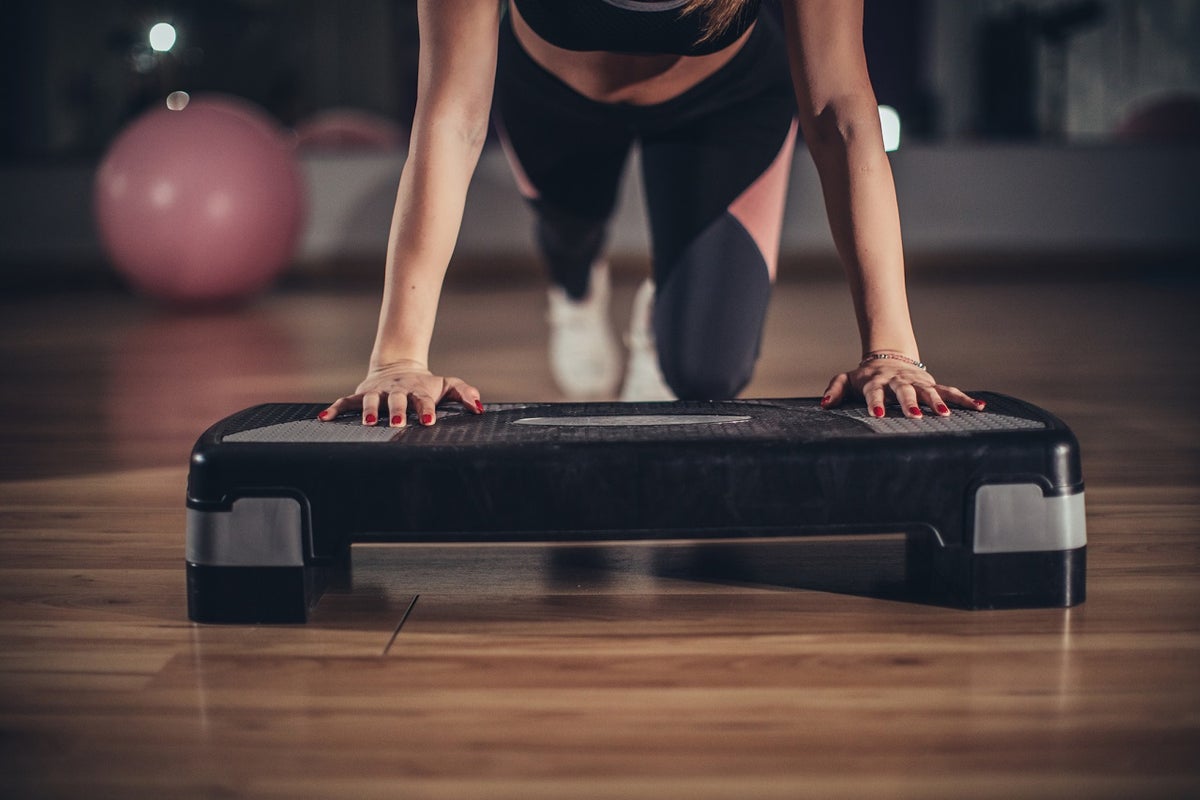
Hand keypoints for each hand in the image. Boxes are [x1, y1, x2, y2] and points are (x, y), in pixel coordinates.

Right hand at [317, 359, 483, 426]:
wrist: (401, 367)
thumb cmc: (428, 384)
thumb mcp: (447, 385)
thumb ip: (465, 393)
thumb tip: (480, 408)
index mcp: (418, 391)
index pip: (423, 401)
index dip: (426, 410)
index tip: (429, 421)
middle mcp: (397, 391)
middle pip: (396, 400)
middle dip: (396, 411)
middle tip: (398, 422)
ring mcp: (378, 392)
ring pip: (370, 401)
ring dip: (368, 411)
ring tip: (367, 423)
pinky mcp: (362, 394)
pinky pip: (345, 402)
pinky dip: (335, 410)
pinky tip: (324, 419)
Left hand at [819, 356, 983, 417]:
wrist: (888, 358)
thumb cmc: (865, 377)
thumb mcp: (847, 380)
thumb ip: (834, 390)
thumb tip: (824, 404)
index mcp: (877, 382)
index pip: (875, 392)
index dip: (876, 402)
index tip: (877, 414)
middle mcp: (899, 381)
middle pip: (905, 392)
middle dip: (910, 403)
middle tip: (916, 416)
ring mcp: (917, 383)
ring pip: (930, 392)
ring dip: (938, 403)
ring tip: (946, 415)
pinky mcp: (931, 384)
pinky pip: (950, 391)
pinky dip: (965, 399)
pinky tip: (981, 407)